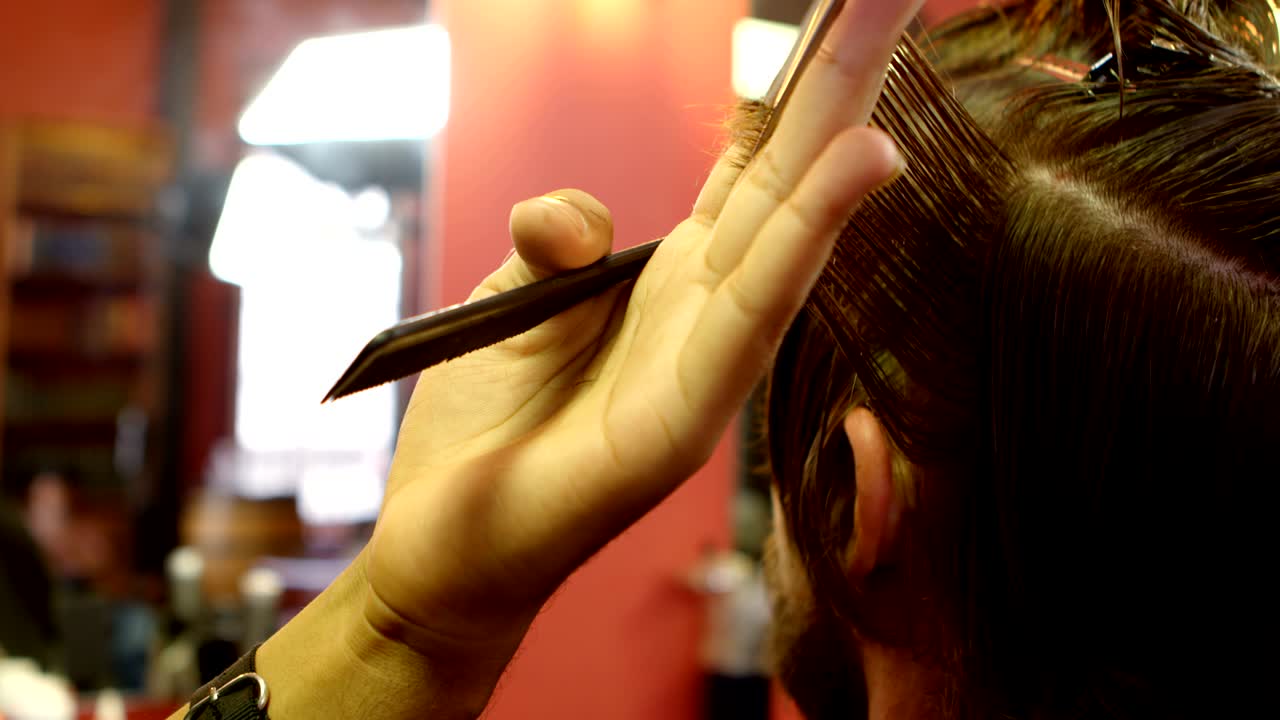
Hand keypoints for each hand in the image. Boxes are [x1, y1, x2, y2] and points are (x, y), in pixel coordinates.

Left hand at [368, 0, 918, 668]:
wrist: (447, 546)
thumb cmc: (487, 428)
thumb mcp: (512, 297)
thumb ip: (554, 238)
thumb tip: (580, 217)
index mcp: (677, 278)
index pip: (754, 162)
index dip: (797, 81)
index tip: (846, 7)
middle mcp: (708, 312)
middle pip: (787, 176)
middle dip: (843, 75)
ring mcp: (706, 368)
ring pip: (791, 235)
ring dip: (846, 135)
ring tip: (895, 31)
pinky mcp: (681, 425)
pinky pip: (751, 317)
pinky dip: (806, 240)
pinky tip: (859, 168)